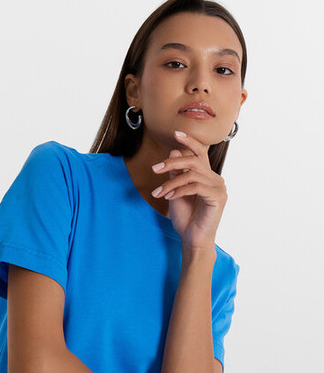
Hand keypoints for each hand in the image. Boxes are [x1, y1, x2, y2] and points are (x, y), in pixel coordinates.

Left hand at [151, 131, 227, 250]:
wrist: (193, 239)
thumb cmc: (186, 217)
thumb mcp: (176, 192)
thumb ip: (175, 173)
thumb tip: (173, 151)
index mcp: (206, 176)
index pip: (200, 152)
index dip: (189, 141)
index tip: (176, 133)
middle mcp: (215, 178)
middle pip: (193, 160)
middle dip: (171, 162)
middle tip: (154, 169)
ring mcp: (218, 187)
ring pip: (191, 174)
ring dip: (170, 182)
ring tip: (158, 193)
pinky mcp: (217, 197)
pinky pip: (195, 186)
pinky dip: (179, 190)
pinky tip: (169, 198)